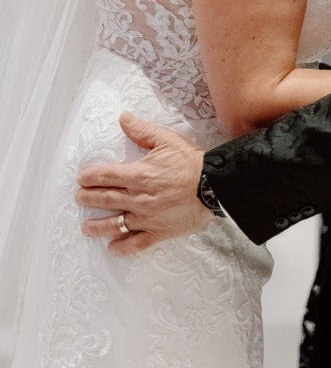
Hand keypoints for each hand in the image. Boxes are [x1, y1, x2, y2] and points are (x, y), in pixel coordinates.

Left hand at [76, 112, 210, 255]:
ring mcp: (147, 217)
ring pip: (115, 224)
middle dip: (88, 199)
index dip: (90, 177)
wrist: (214, 186)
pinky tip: (112, 248)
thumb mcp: (167, 140)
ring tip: (85, 227)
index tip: (81, 179)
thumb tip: (123, 118)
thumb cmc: (192, 163)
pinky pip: (136, 243)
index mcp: (139, 174)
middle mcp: (138, 198)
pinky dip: (123, 247)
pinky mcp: (158, 232)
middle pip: (106, 199)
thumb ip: (142, 131)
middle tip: (78, 199)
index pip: (106, 176)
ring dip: (97, 226)